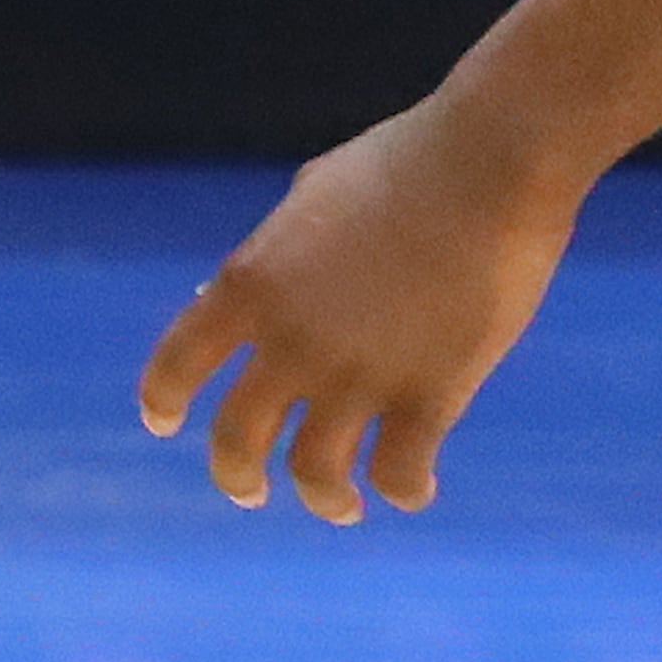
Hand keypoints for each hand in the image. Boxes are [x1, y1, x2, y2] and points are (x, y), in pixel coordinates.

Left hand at [137, 101, 580, 523]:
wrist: (497, 155)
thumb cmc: (412, 157)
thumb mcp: (315, 191)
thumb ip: (270, 251)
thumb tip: (232, 292)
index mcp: (254, 284)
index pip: (176, 364)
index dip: (164, 401)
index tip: (165, 424)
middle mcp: (292, 342)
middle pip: (236, 440)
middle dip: (237, 476)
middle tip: (251, 492)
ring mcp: (359, 374)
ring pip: (317, 474)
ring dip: (326, 499)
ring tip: (341, 506)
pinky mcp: (430, 393)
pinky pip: (400, 471)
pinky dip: (404, 490)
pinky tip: (415, 491)